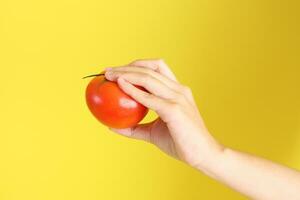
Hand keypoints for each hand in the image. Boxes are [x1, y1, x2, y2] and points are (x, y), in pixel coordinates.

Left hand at [105, 59, 223, 169]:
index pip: (156, 68)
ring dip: (126, 73)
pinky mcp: (174, 109)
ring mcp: (178, 97)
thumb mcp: (153, 132)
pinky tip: (120, 86)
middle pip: (150, 68)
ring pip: (149, 77)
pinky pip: (149, 97)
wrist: (202, 155)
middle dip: (127, 66)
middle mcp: (178, 89)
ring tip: (109, 75)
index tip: (116, 71)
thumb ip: (135, 127)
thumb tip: (113, 126)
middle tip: (107, 71)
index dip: (136, 66)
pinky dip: (133, 90)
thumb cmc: (180, 143)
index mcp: (177, 91)